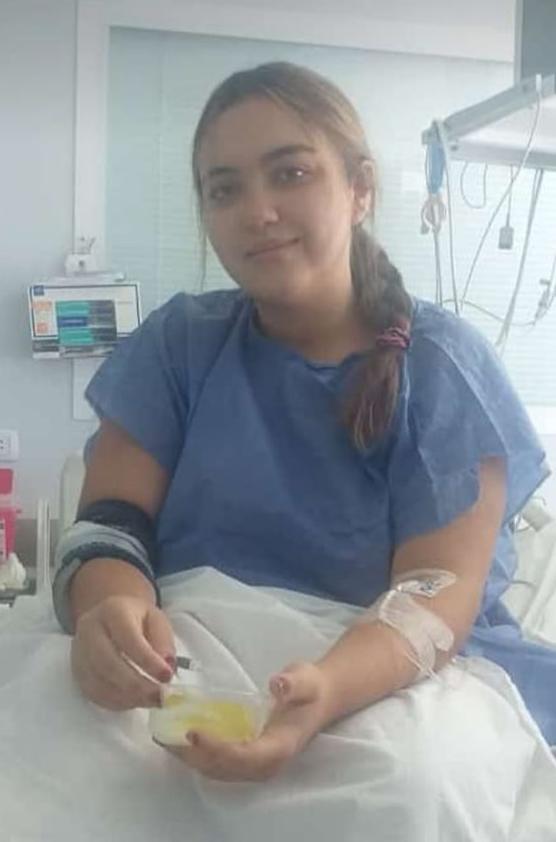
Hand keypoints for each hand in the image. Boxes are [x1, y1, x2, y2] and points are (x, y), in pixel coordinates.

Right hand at [71, 595, 174, 710]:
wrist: (110, 617)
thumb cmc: (137, 619)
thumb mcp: (156, 619)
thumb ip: (163, 641)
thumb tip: (167, 666)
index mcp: (112, 611)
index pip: (128, 638)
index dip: (147, 660)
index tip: (167, 676)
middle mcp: (90, 631)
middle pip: (109, 664)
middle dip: (137, 684)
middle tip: (160, 696)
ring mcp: (79, 653)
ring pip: (100, 683)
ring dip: (129, 697)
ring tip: (152, 700)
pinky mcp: (77, 673)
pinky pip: (95, 694)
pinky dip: (118, 702)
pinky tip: (136, 701)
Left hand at [158, 661, 331, 781]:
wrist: (320, 698)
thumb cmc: (311, 688)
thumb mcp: (304, 679)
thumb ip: (292, 683)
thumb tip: (277, 685)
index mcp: (279, 747)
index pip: (243, 756)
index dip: (216, 748)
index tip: (192, 731)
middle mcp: (267, 763)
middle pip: (225, 769)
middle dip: (193, 756)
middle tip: (165, 736)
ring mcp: (258, 764)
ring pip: (219, 770)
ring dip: (191, 758)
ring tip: (165, 738)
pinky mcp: (250, 758)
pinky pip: (220, 763)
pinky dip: (198, 755)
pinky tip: (181, 739)